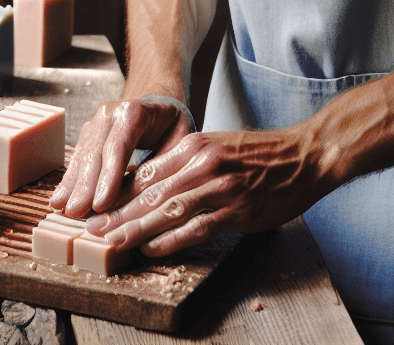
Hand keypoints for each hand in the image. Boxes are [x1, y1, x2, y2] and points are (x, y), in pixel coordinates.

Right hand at [49, 97, 192, 217]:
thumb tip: (151, 198)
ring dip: (72, 184)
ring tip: (61, 209)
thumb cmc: (172, 126)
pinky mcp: (89, 131)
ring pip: (83, 154)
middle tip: (75, 213)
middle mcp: (111, 112)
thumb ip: (166, 165)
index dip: (108, 177)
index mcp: (135, 111)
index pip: (119, 147)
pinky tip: (61, 197)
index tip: (100, 205)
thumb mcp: (180, 140)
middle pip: (95, 152)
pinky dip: (69, 178)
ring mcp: (97, 121)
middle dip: (84, 185)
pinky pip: (78, 156)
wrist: (160, 102)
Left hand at [83, 126, 320, 257]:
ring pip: (168, 210)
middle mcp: (202, 163)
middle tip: (90, 230)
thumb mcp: (216, 147)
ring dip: (136, 228)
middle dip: (117, 213)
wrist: (303, 155)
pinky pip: (198, 226)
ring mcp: (220, 186)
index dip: (118, 193)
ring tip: (111, 242)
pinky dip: (172, 239)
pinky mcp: (237, 209)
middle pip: (151, 192)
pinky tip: (152, 248)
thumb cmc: (259, 156)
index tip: (96, 208)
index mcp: (194, 146)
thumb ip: (185, 165)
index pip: (147, 172)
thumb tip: (150, 185)